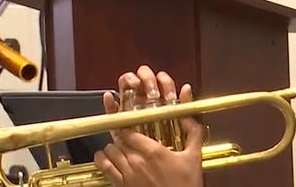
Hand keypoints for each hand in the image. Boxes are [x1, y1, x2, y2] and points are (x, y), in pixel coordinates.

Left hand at [95, 66, 203, 186]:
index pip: (130, 130)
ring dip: (112, 148)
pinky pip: (104, 167)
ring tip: (118, 147)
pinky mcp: (122, 185)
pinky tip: (104, 157)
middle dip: (122, 137)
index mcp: (154, 151)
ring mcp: (127, 174)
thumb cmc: (185, 185)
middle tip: (128, 137)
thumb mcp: (194, 157)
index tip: (132, 126)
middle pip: (119, 139)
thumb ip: (193, 132)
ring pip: (109, 151)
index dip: (129, 126)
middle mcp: (137, 161)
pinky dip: (101, 159)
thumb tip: (189, 115)